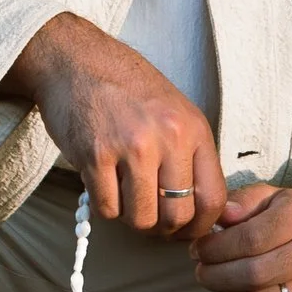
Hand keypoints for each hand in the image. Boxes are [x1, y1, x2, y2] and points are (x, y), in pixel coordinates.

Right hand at [2, 12, 224, 236]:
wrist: (78, 61)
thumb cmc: (128, 89)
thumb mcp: (176, 113)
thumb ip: (190, 157)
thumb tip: (203, 211)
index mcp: (193, 129)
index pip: (213, 198)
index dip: (200, 226)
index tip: (186, 230)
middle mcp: (168, 138)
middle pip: (176, 216)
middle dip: (163, 229)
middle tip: (151, 219)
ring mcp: (131, 147)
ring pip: (141, 219)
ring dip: (131, 218)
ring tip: (125, 196)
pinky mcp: (95, 155)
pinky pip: (107, 208)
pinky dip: (105, 206)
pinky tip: (104, 183)